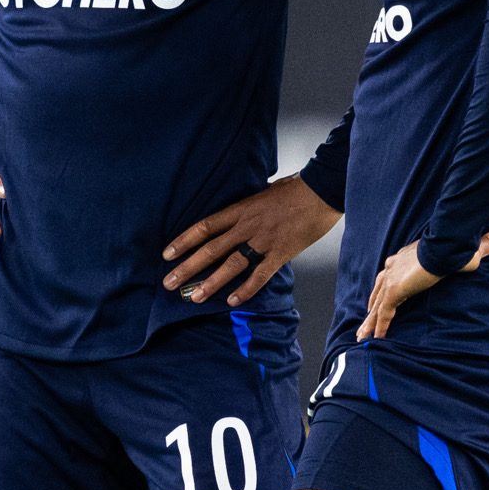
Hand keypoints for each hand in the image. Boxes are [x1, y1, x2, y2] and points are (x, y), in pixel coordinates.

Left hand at [162, 176, 339, 306]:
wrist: (321, 190)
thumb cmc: (295, 189)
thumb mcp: (263, 193)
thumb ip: (248, 207)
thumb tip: (239, 213)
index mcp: (240, 210)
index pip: (204, 227)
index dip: (184, 241)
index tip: (167, 254)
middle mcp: (247, 226)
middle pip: (210, 249)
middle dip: (187, 267)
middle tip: (169, 283)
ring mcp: (263, 240)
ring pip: (230, 265)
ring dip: (211, 283)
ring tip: (194, 297)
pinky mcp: (281, 252)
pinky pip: (260, 275)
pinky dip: (246, 289)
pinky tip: (233, 300)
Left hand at [358, 225, 488, 339]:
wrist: (445, 248)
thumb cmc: (456, 247)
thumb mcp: (473, 249)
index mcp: (406, 257)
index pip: (392, 271)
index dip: (387, 283)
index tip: (383, 293)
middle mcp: (394, 267)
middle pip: (379, 289)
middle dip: (372, 305)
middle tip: (366, 320)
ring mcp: (392, 280)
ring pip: (377, 304)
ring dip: (370, 320)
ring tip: (363, 336)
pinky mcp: (395, 291)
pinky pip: (384, 313)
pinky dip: (379, 326)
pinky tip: (374, 340)